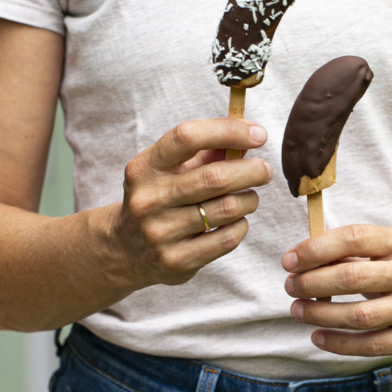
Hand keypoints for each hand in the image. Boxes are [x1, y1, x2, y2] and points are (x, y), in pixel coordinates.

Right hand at [112, 119, 272, 289]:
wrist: (126, 248)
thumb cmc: (159, 198)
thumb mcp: (171, 170)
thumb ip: (208, 152)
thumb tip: (249, 139)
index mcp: (144, 168)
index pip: (188, 137)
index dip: (229, 131)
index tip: (258, 134)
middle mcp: (149, 199)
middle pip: (215, 177)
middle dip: (251, 170)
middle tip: (264, 171)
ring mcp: (160, 233)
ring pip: (228, 208)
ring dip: (249, 199)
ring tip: (249, 198)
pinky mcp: (176, 261)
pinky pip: (228, 238)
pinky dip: (241, 226)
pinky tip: (236, 221)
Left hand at [282, 225, 391, 356]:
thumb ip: (355, 251)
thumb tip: (303, 260)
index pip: (354, 238)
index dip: (316, 249)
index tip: (290, 260)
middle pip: (353, 277)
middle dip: (312, 283)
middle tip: (291, 286)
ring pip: (360, 316)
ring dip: (321, 314)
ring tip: (299, 310)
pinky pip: (373, 345)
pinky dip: (340, 343)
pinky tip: (319, 336)